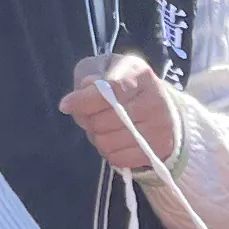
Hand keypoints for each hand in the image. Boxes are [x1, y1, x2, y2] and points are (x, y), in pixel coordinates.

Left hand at [62, 54, 181, 174]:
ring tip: (104, 128)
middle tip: (92, 116)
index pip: (108, 91)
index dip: (83, 100)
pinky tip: (115, 141)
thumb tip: (79, 97)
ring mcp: (159, 129)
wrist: (163, 109)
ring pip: (107, 142)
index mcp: (140, 76)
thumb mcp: (106, 69)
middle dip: (88, 120)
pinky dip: (110, 152)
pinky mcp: (159, 150)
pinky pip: (118, 159)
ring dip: (97, 138)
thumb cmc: (126, 86)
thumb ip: (90, 77)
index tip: (65, 105)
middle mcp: (154, 102)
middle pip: (102, 121)